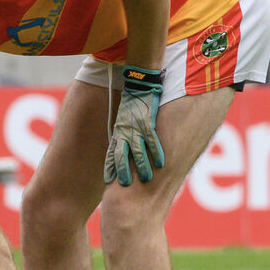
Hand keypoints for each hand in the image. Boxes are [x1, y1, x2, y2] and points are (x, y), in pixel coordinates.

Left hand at [104, 65, 164, 185]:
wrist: (137, 84)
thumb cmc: (131, 103)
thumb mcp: (122, 119)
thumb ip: (123, 133)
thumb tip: (124, 147)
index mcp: (118, 132)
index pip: (111, 153)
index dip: (109, 167)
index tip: (108, 181)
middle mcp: (125, 132)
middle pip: (122, 155)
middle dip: (123, 171)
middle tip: (125, 185)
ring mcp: (136, 128)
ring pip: (138, 151)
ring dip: (141, 166)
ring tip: (146, 179)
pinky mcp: (148, 122)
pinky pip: (152, 140)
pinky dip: (156, 152)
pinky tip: (161, 163)